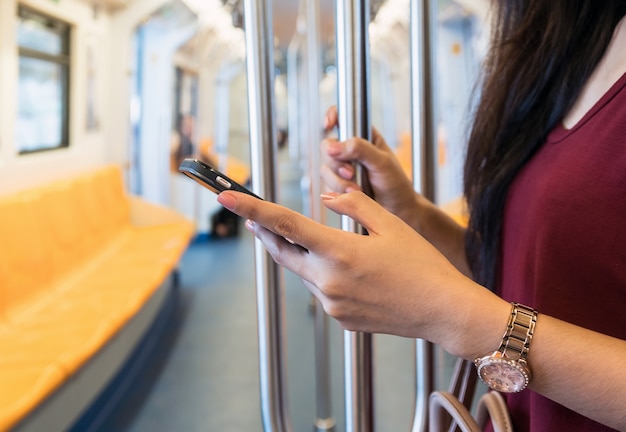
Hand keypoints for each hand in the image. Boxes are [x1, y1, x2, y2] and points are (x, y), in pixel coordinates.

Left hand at [217, 190, 494, 356]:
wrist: (442, 311)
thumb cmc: (421, 264)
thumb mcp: (389, 224)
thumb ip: (352, 206)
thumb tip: (325, 200)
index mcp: (338, 251)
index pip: (284, 224)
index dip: (251, 209)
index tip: (226, 197)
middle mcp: (327, 280)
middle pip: (282, 251)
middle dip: (266, 233)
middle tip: (254, 217)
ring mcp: (331, 304)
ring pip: (302, 271)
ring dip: (303, 254)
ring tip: (327, 243)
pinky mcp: (339, 318)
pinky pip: (321, 290)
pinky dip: (324, 274)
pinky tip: (352, 272)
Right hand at [321, 106, 420, 229]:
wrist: (398, 211)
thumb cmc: (396, 184)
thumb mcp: (382, 162)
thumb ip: (360, 149)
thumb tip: (334, 147)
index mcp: (364, 136)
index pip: (342, 117)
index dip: (332, 117)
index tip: (329, 126)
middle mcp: (351, 150)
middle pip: (327, 146)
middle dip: (336, 162)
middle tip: (350, 173)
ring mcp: (343, 168)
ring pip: (326, 168)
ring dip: (339, 181)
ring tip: (356, 189)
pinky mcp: (338, 186)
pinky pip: (327, 185)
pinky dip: (338, 191)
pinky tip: (353, 195)